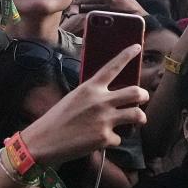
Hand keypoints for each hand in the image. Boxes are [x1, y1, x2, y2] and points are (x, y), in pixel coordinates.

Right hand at [22, 44, 148, 167]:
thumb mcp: (74, 98)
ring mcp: (104, 119)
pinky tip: (103, 141)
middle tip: (143, 98)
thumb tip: (110, 98)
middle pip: (136, 92)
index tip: (137, 47)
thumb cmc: (56, 119)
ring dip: (140, 118)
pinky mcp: (105, 138)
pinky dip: (113, 140)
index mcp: (90, 87)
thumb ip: (93, 95)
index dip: (127, 55)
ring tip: (136, 120)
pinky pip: (119, 138)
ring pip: (137, 115)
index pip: (113, 67)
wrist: (44, 140)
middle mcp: (100, 101)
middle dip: (144, 95)